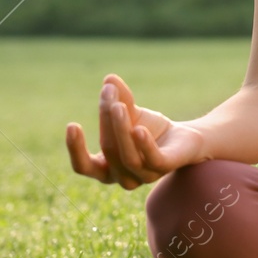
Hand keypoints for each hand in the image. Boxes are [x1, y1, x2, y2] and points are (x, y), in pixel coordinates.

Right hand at [66, 73, 206, 189]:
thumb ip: (118, 99)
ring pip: (128, 157)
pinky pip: (152, 160)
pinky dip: (144, 145)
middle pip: (109, 150)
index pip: (84, 167)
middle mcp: (123, 177)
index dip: (75, 149)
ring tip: (119, 105)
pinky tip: (138, 128)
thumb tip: (109, 79)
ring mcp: (145, 176)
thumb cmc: (150, 129)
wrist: (185, 138)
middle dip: (107, 120)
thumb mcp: (130, 113)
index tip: (72, 125)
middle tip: (108, 93)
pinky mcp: (165, 168)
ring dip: (121, 129)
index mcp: (107, 168)